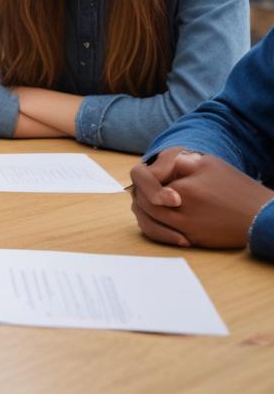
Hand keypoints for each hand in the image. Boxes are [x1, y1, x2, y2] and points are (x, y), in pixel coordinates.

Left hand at [130, 148, 273, 248]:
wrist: (260, 216)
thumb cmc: (235, 187)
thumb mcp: (207, 164)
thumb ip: (177, 161)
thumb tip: (153, 166)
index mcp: (181, 188)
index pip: (144, 181)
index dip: (145, 179)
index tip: (151, 176)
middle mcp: (179, 211)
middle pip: (142, 202)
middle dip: (140, 194)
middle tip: (142, 190)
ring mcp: (184, 228)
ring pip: (146, 220)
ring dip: (143, 211)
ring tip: (146, 203)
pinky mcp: (190, 240)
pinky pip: (159, 235)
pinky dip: (152, 227)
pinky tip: (155, 220)